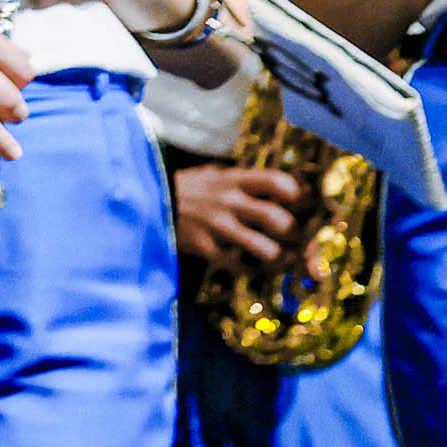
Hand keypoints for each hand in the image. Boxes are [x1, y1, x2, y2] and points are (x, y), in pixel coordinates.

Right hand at [173, 164, 305, 270]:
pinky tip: (252, 267)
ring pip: (268, 251)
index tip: (301, 204)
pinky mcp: (206, 248)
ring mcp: (218, 226)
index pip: (279, 182)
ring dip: (281, 259)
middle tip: (296, 240)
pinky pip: (242, 268)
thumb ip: (245, 182)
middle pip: (280, 221)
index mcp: (234, 179)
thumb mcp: (214, 175)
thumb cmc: (188, 190)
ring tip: (282, 259)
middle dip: (296, 235)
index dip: (298, 195)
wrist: (145, 199)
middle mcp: (230, 201)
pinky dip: (253, 271)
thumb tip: (289, 190)